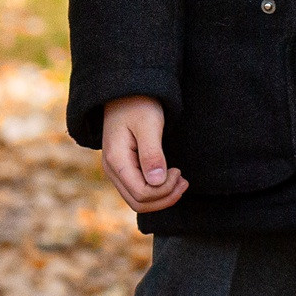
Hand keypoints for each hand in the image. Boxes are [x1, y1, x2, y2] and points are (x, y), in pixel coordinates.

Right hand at [101, 96, 186, 212]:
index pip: (141, 194)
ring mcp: (116, 171)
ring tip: (181, 181)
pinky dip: (156, 191)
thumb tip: (157, 182)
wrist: (125, 92)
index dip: (164, 190)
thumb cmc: (138, 104)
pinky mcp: (124, 169)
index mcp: (116, 160)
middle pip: (139, 203)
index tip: (178, 171)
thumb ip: (152, 154)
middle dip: (165, 198)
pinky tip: (170, 179)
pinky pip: (139, 191)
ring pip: (138, 201)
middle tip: (183, 181)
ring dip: (162, 197)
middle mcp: (112, 170)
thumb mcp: (149, 125)